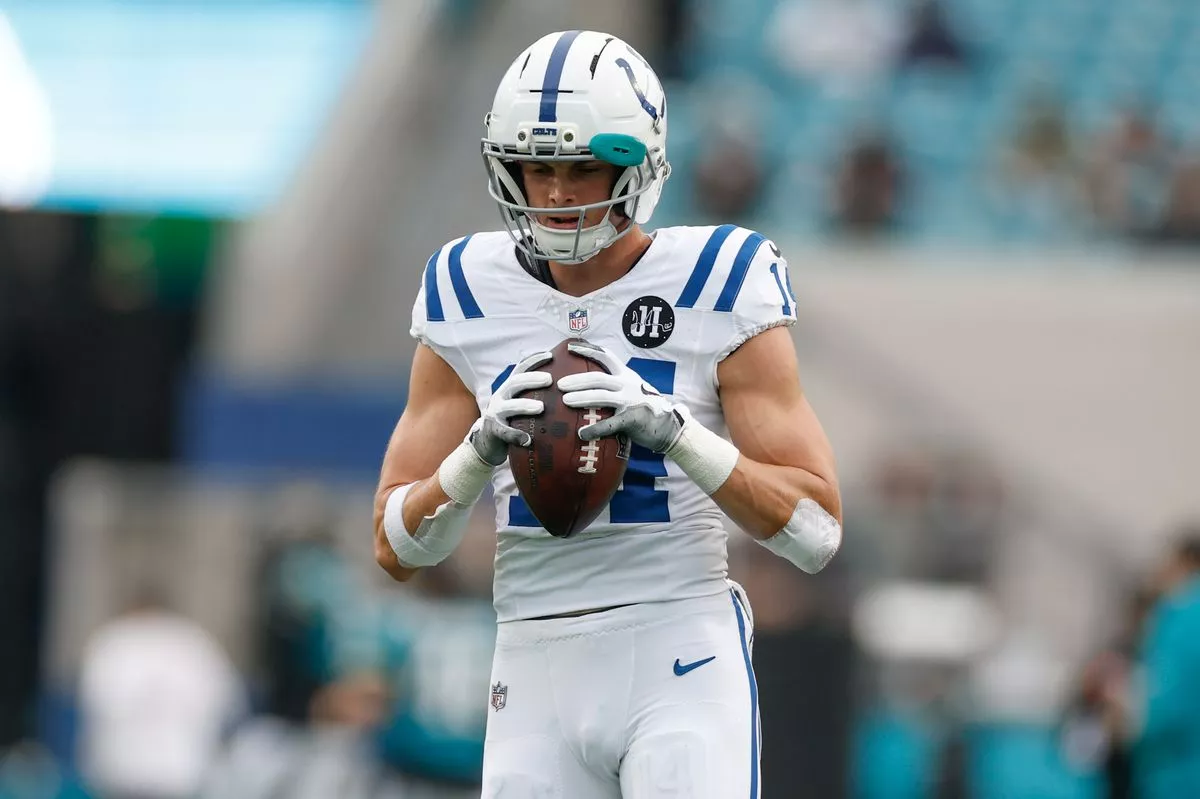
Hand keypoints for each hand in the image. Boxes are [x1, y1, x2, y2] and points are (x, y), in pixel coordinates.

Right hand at [470, 350, 551, 464]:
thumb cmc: (511, 419)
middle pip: (515, 383)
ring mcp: (495, 413)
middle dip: (532, 379)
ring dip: (524, 405)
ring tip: (540, 407)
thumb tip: (564, 384)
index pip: (521, 369)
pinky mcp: (493, 431)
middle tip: (549, 379)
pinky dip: (516, 435)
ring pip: (509, 406)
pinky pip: (505, 432)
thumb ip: (534, 392)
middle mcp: (501, 396)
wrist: (487, 441)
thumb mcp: (519, 401)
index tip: (550, 355)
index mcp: (510, 387)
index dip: (534, 360)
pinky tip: (528, 439)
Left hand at [557, 341, 684, 452]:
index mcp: (626, 375)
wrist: (669, 427)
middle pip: (598, 378)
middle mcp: (628, 384)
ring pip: (601, 396)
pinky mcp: (632, 419)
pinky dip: (594, 429)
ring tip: (565, 401)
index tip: (569, 346)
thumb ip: (615, 384)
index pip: (605, 357)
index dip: (587, 350)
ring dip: (581, 398)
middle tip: (559, 384)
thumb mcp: (633, 389)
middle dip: (577, 380)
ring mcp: (630, 401)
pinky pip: (609, 424)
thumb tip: (589, 384)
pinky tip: (581, 433)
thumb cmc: (645, 408)